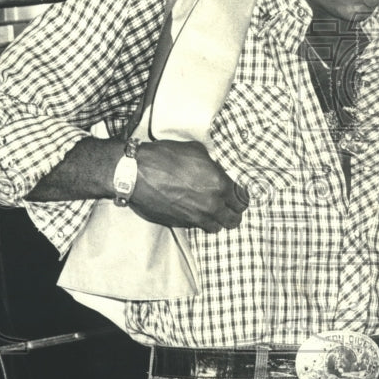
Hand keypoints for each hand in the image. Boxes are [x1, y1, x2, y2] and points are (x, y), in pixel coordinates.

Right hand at [131, 140, 248, 232]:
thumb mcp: (196, 151)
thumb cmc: (165, 157)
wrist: (136, 174)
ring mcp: (196, 218)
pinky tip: (193, 210)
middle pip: (234, 219)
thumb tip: (217, 169)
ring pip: (217, 227)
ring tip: (211, 211)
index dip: (241, 197)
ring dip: (217, 220)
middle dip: (233, 212)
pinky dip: (199, 221)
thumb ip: (213, 164)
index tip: (237, 195)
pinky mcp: (181, 224)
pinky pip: (198, 227)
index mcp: (219, 185)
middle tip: (228, 206)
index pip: (243, 200)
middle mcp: (211, 205)